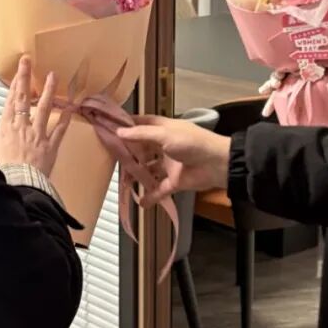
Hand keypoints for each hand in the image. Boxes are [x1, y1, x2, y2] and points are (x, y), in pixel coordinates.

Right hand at [0, 56, 72, 176]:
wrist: (16, 185)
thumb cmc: (2, 173)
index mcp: (6, 129)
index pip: (10, 101)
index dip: (14, 85)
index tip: (18, 72)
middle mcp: (22, 128)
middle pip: (24, 98)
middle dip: (26, 78)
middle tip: (28, 61)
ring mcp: (37, 135)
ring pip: (45, 108)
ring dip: (49, 91)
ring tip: (54, 76)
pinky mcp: (50, 146)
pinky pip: (60, 130)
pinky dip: (66, 119)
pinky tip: (72, 107)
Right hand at [116, 116, 230, 206]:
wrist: (218, 164)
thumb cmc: (193, 143)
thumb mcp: (165, 135)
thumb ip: (142, 135)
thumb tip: (119, 131)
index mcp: (163, 129)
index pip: (141, 125)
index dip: (127, 127)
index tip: (110, 130)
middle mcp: (164, 145)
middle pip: (142, 149)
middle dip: (129, 154)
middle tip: (112, 160)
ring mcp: (169, 164)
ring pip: (148, 170)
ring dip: (137, 176)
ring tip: (124, 182)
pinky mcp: (174, 181)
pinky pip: (159, 189)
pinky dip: (151, 196)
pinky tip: (141, 202)